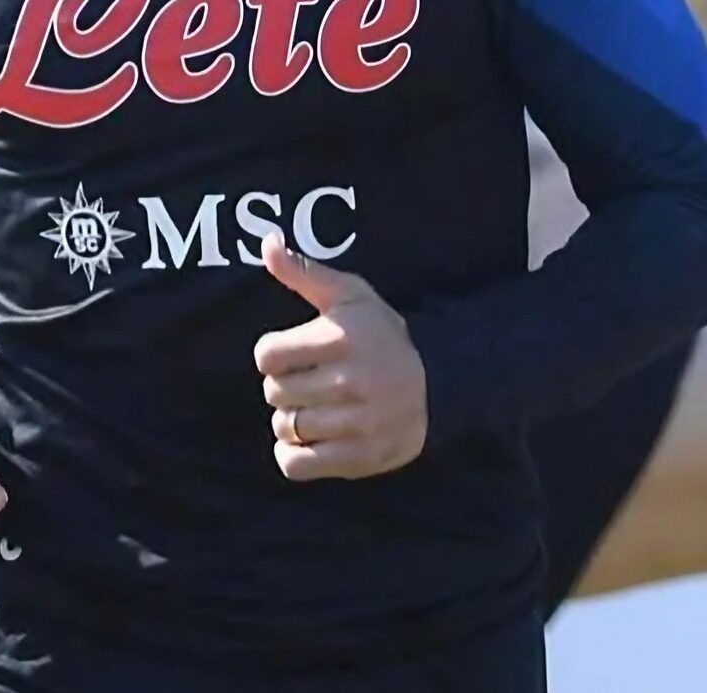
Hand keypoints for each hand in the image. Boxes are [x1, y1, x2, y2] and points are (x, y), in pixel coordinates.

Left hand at [252, 233, 427, 480]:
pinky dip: (293, 455)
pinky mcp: (359, 457)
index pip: (267, 355)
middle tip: (309, 382)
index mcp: (342, 339)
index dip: (274, 354)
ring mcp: (356, 423)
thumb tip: (268, 243)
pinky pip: (296, 465)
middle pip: (274, 393)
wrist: (439, 386)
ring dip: (291, 420)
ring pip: (284, 428)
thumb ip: (305, 272)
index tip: (294, 354)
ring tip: (314, 408)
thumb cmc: (382, 336)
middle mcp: (350, 381)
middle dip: (284, 387)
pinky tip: (308, 440)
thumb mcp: (350, 296)